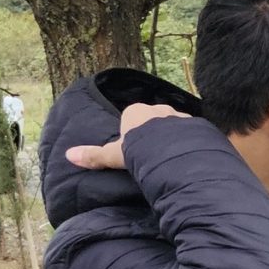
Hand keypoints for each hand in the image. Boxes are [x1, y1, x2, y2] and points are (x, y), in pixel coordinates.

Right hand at [65, 103, 187, 170]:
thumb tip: (68, 155)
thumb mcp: (115, 156)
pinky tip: (191, 157)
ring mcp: (181, 117)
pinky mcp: (200, 127)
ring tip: (174, 159)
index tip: (136, 151)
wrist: (174, 154)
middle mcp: (159, 109)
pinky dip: (192, 144)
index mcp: (137, 112)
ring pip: (176, 127)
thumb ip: (94, 155)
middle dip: (155, 135)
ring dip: (175, 139)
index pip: (132, 119)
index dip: (134, 135)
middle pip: (155, 122)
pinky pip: (194, 134)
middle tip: (155, 156)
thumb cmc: (139, 152)